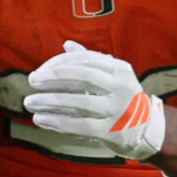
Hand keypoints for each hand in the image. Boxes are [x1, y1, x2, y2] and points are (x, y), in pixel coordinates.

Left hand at [21, 41, 166, 160]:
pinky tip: (40, 119)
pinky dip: (57, 122)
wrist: (147, 131)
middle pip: (83, 77)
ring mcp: (118, 110)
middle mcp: (122, 87)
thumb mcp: (113, 77)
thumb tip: (67, 45)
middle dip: (54, 77)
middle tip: (31, 80)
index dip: (61, 63)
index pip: (86, 60)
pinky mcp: (111, 131)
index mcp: (120, 70)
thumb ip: (91, 61)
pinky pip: (79, 125)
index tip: (40, 70)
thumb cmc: (122, 99)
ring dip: (49, 101)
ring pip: (78, 102)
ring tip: (29, 102)